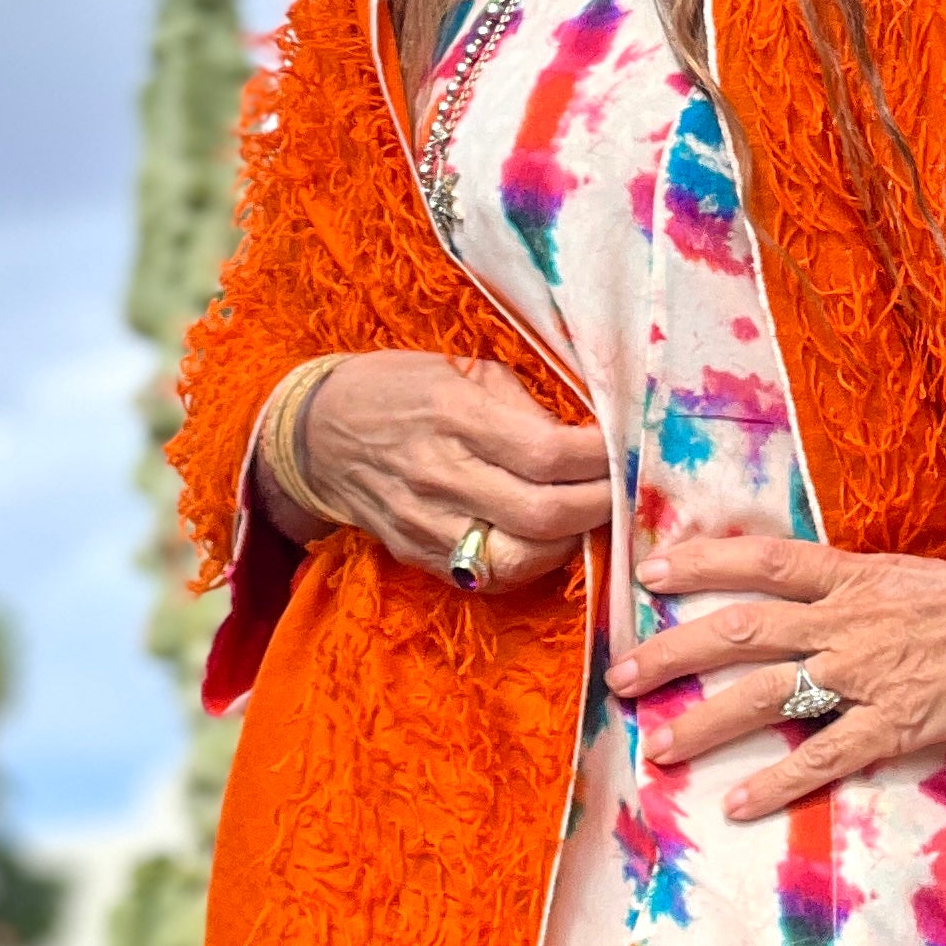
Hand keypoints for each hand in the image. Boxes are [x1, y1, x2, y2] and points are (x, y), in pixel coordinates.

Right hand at [273, 351, 611, 583]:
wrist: (317, 436)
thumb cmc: (400, 389)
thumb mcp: (461, 372)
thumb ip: (524, 407)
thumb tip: (588, 437)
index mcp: (453, 416)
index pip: (546, 452)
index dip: (600, 458)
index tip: (628, 449)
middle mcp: (438, 475)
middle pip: (543, 514)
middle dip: (600, 506)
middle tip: (626, 490)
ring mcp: (426, 524)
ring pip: (521, 556)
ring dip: (572, 541)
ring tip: (592, 516)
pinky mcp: (418, 555)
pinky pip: (490, 574)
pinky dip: (532, 560)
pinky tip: (550, 537)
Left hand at [608, 514, 945, 820]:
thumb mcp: (903, 574)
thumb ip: (851, 588)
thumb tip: (806, 596)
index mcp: (848, 577)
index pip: (761, 562)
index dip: (702, 564)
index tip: (650, 572)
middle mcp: (841, 623)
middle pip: (739, 632)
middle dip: (673, 654)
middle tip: (620, 676)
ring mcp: (862, 674)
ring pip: (765, 695)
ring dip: (705, 722)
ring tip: (657, 748)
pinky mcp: (890, 723)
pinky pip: (822, 756)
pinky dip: (776, 780)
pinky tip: (735, 803)